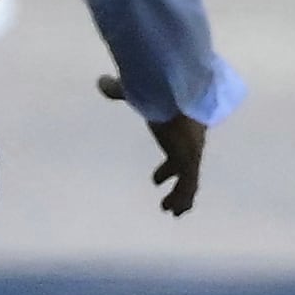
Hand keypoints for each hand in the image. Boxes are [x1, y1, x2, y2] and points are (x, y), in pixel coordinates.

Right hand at [97, 75, 202, 213]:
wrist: (180, 90)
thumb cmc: (160, 88)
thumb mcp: (138, 92)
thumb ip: (121, 90)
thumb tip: (102, 82)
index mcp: (180, 126)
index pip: (176, 147)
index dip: (168, 164)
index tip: (156, 179)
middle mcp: (189, 140)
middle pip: (183, 163)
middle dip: (173, 176)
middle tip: (160, 186)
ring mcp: (192, 151)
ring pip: (189, 179)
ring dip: (180, 195)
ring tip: (170, 210)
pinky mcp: (190, 159)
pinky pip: (189, 185)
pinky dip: (183, 199)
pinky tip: (176, 211)